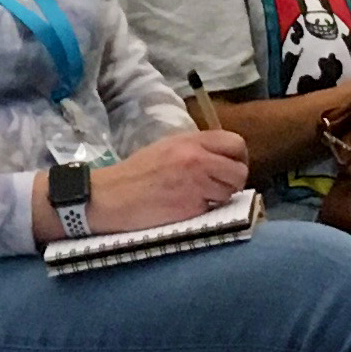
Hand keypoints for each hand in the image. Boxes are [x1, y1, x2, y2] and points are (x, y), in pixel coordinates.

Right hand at [71, 129, 250, 239]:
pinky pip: (214, 208)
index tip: (228, 168)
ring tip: (198, 198)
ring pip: (230, 192)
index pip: (236, 144)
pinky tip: (186, 208)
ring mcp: (197, 184)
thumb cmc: (135, 174)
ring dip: (219, 198)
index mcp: (190, 141)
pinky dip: (205, 210)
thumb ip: (195, 149)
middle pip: (240, 170)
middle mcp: (197, 159)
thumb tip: (222, 159)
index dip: (237, 158)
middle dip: (233, 181)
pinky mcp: (192, 207)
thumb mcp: (166, 148)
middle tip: (218, 187)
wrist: (110, 196)